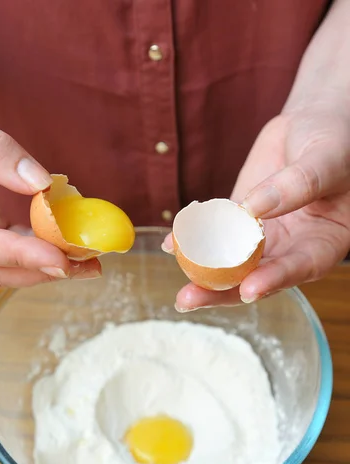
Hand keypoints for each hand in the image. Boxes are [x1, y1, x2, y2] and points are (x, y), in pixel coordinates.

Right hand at [0, 91, 100, 286]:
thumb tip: (41, 183)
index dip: (18, 255)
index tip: (60, 260)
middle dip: (39, 272)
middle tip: (86, 266)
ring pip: (0, 268)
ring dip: (42, 269)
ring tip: (86, 263)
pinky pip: (7, 251)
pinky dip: (37, 250)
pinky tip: (66, 246)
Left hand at [164, 97, 349, 310]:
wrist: (310, 124)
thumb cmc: (334, 142)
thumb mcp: (327, 159)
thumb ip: (299, 184)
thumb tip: (253, 208)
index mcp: (323, 241)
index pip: (301, 266)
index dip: (274, 280)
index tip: (248, 290)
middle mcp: (291, 247)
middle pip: (257, 276)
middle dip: (224, 291)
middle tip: (191, 299)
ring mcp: (262, 237)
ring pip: (232, 263)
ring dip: (202, 275)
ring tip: (179, 290)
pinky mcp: (237, 219)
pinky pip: (214, 233)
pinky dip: (192, 240)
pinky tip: (170, 244)